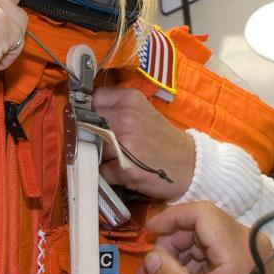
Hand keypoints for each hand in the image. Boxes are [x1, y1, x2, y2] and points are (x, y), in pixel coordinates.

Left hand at [92, 86, 195, 200]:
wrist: (190, 164)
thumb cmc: (163, 138)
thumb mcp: (143, 111)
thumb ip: (116, 107)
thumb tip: (83, 111)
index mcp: (130, 100)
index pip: (93, 99)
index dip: (89, 111)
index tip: (91, 119)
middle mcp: (126, 118)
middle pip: (86, 123)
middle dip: (89, 134)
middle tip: (101, 142)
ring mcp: (124, 144)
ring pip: (90, 148)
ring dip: (98, 155)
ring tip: (117, 157)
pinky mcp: (125, 169)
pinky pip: (102, 171)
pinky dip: (109, 174)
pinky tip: (124, 171)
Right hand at [144, 202, 273, 273]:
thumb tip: (151, 257)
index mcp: (237, 247)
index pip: (201, 213)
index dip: (172, 217)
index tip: (149, 231)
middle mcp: (247, 239)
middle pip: (201, 224)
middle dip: (172, 242)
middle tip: (151, 267)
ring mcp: (249, 247)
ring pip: (205, 236)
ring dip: (180, 252)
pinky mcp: (247, 258)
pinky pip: (214, 249)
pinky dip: (194, 260)